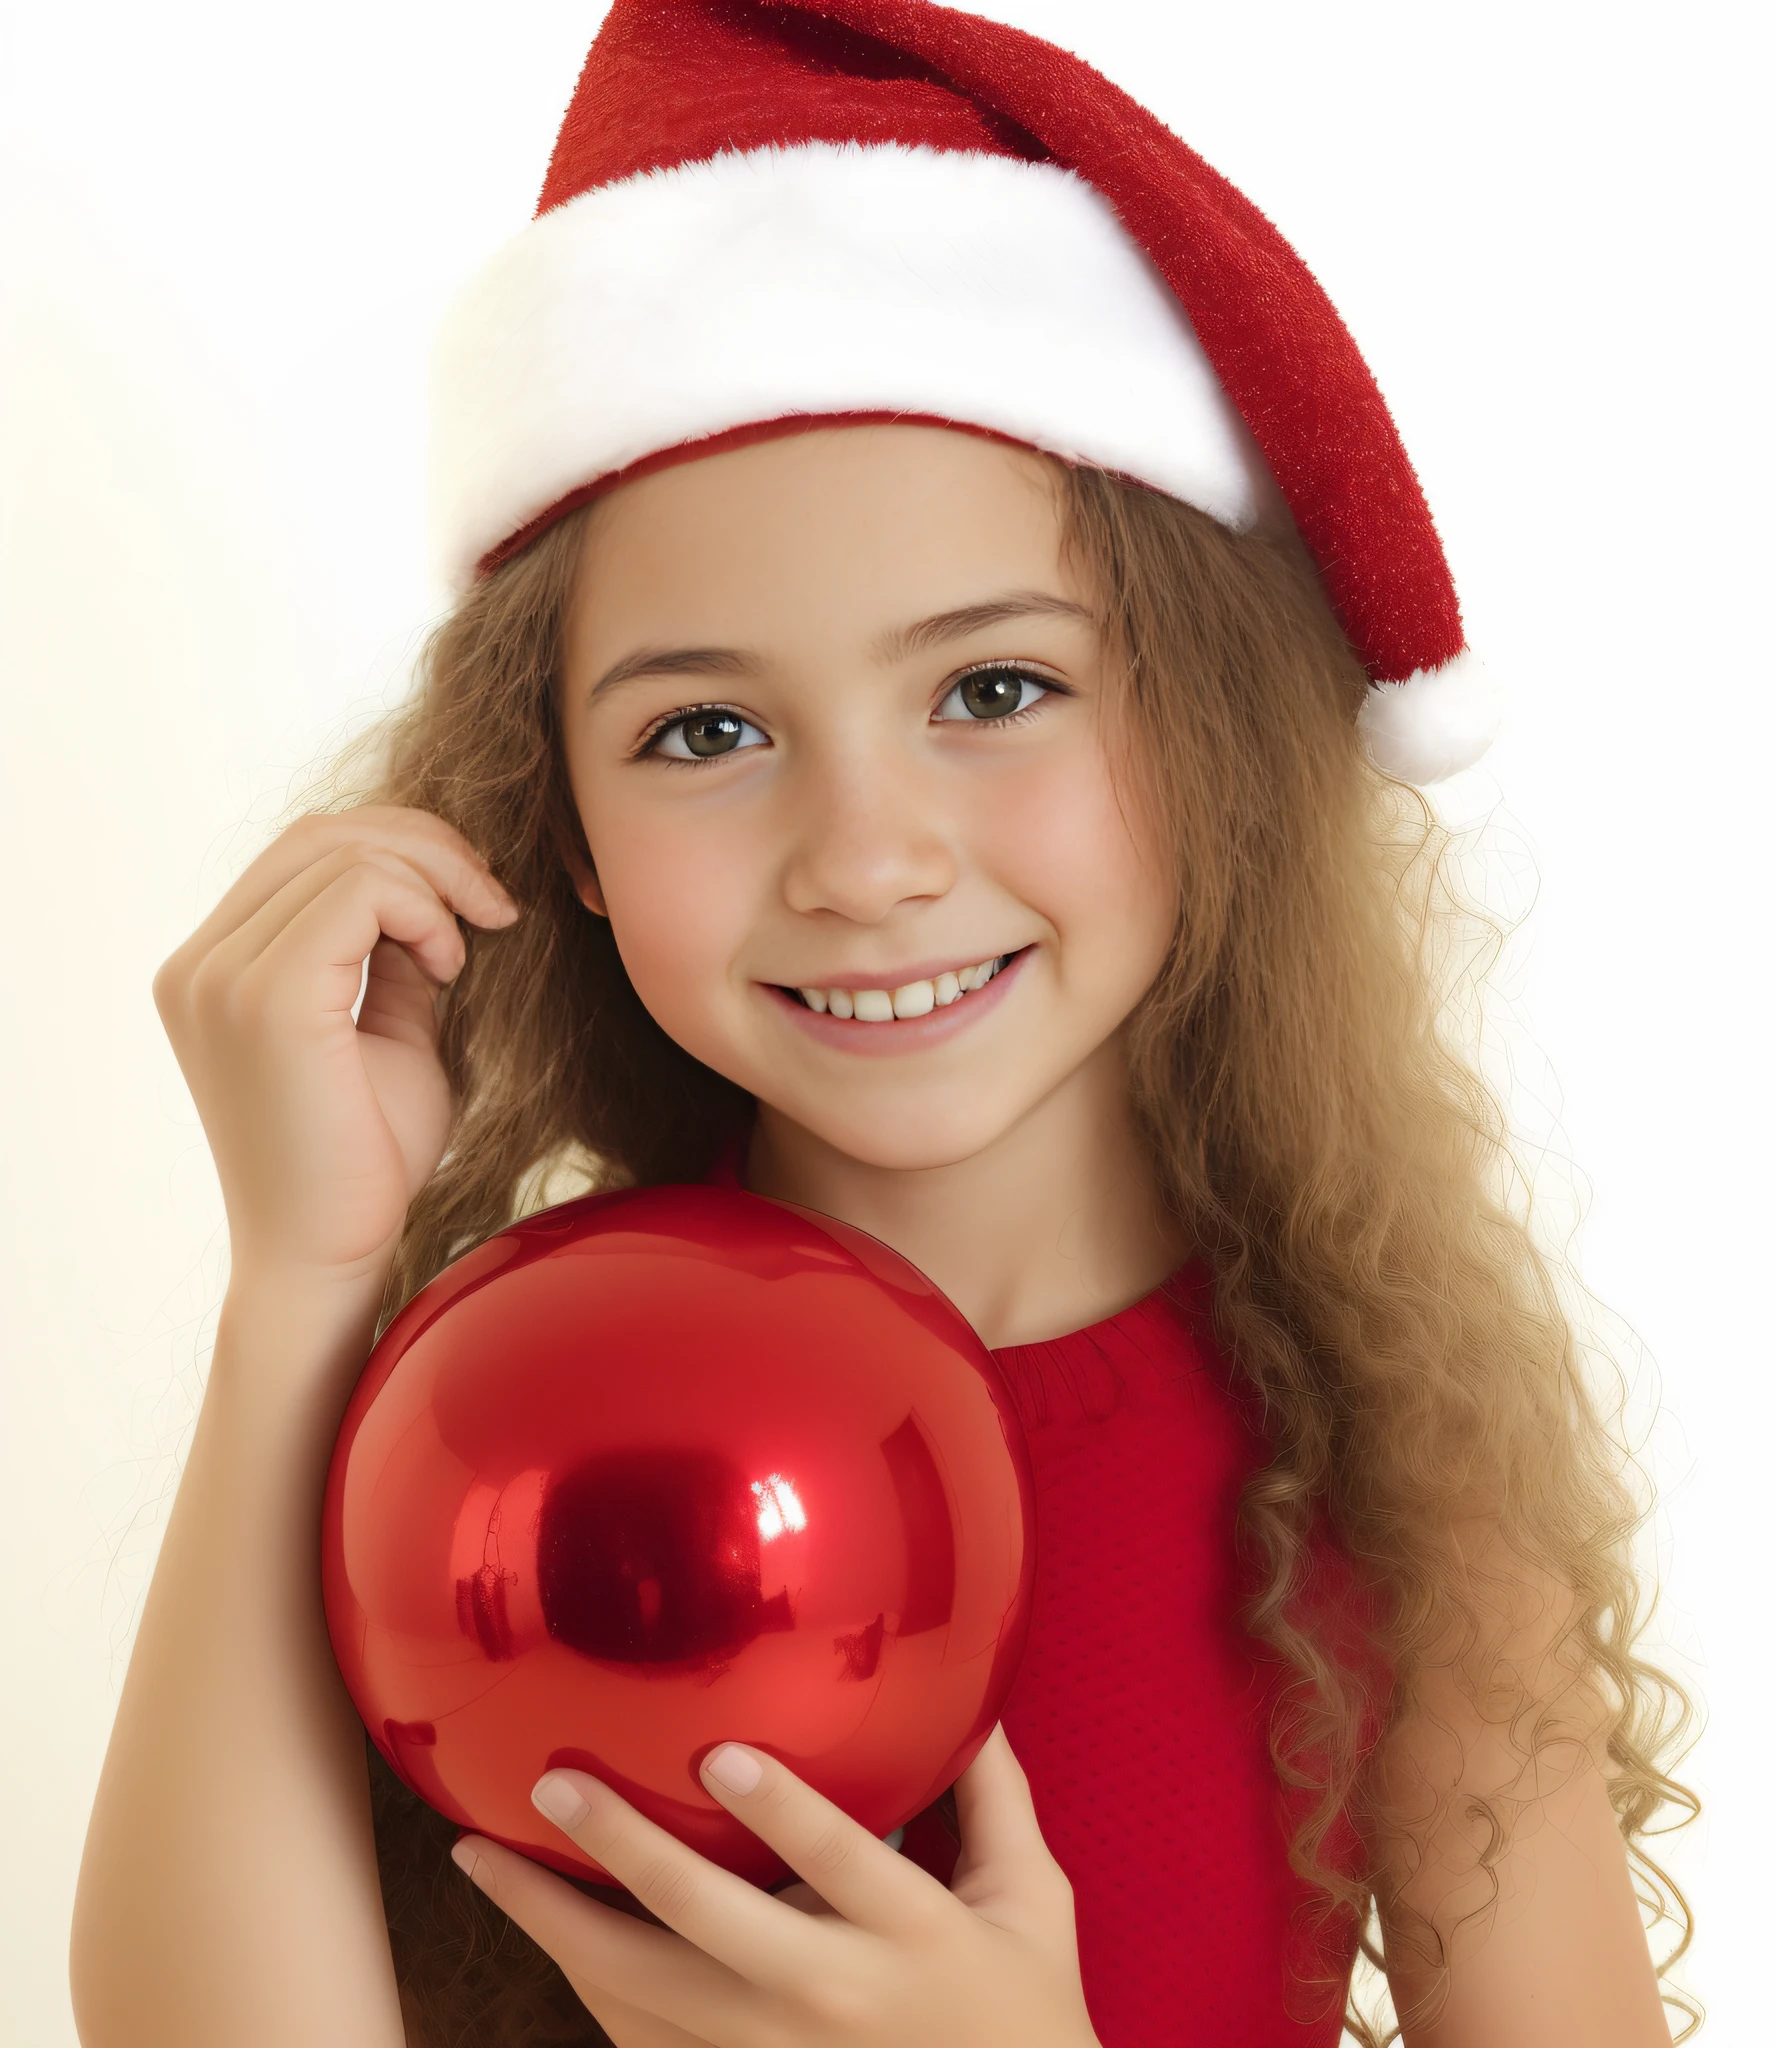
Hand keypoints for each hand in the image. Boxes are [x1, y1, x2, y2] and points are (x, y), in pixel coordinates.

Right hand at [152, 804, 517, 1281]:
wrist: (333, 1258)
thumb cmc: (366, 1164)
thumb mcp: (391, 1034)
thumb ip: (396, 957)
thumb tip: (438, 885)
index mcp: (213, 968)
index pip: (306, 851)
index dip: (404, 852)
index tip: (475, 907)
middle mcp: (199, 964)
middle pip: (322, 833)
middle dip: (427, 848)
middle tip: (493, 904)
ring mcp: (220, 976)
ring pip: (346, 852)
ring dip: (433, 884)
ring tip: (465, 953)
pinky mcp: (264, 995)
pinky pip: (359, 890)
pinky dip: (423, 911)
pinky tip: (451, 967)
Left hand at [449, 1726, 1100, 2047]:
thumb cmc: (1025, 2013)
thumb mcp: (1033, 1902)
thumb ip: (995, 1796)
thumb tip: (971, 1695)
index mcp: (914, 1936)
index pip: (839, 1863)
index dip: (777, 1811)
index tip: (711, 1754)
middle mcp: (832, 1999)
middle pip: (705, 1926)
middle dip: (620, 1851)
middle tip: (552, 1787)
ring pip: (640, 1994)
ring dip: (553, 1923)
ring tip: (483, 1857)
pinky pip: (638, 2041)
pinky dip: (580, 1983)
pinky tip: (538, 1928)